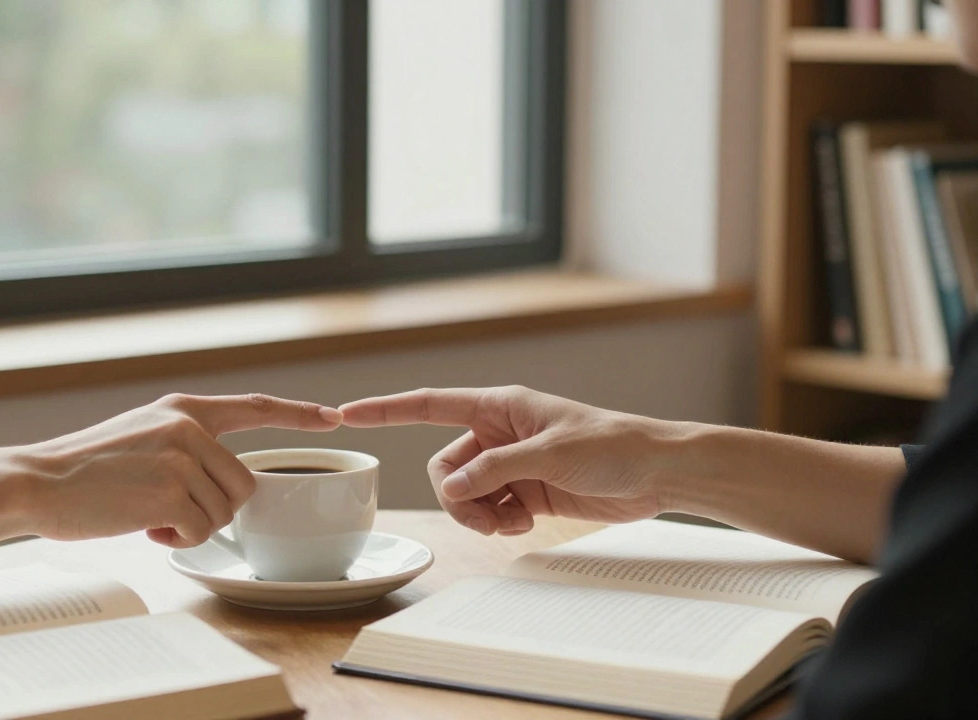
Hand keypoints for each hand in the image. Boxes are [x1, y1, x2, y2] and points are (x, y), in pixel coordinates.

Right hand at [14, 393, 341, 546]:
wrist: (37, 481)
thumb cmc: (85, 469)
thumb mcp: (142, 434)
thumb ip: (186, 444)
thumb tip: (226, 479)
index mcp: (184, 410)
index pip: (255, 406)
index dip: (298, 414)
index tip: (332, 418)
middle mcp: (189, 427)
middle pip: (244, 485)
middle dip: (215, 509)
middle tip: (168, 510)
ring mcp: (181, 457)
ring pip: (224, 512)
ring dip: (192, 526)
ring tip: (148, 514)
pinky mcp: (169, 491)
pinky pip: (201, 532)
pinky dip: (176, 540)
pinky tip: (142, 526)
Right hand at [340, 386, 677, 535]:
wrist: (656, 474)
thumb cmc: (611, 446)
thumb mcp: (549, 454)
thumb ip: (494, 470)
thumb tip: (451, 488)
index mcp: (498, 406)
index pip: (430, 405)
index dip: (387, 409)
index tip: (348, 413)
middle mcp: (498, 433)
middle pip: (445, 466)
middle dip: (458, 496)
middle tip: (486, 517)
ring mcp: (510, 464)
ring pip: (464, 493)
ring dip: (479, 515)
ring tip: (510, 524)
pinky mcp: (525, 492)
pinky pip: (488, 510)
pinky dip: (498, 523)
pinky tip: (524, 524)